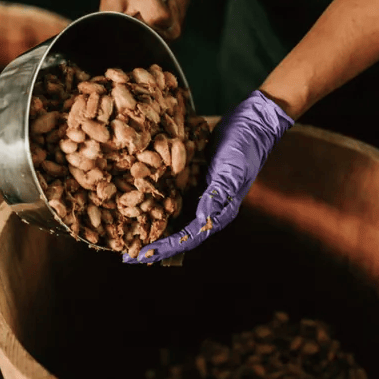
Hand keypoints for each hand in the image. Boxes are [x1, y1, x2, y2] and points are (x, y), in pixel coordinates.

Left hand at [123, 90, 294, 263]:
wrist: (251, 123)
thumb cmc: (245, 147)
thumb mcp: (232, 170)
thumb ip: (217, 195)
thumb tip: (201, 221)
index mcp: (219, 212)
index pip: (189, 237)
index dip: (166, 248)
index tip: (144, 255)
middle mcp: (207, 207)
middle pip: (177, 232)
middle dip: (154, 243)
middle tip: (127, 255)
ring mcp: (198, 193)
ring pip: (171, 216)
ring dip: (151, 225)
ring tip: (127, 234)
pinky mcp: (191, 177)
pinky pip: (170, 194)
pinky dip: (154, 200)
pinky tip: (136, 201)